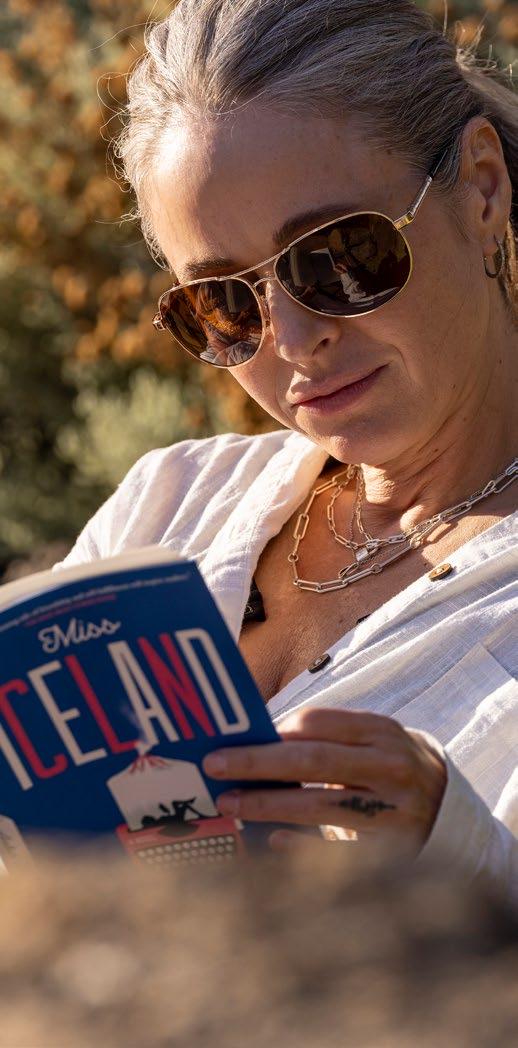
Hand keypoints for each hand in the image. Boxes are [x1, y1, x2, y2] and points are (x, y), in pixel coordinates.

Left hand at [202, 708, 446, 857]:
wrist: (450, 813)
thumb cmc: (390, 770)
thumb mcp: (373, 743)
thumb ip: (328, 738)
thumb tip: (258, 739)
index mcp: (382, 733)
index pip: (318, 722)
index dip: (273, 730)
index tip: (235, 736)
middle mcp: (391, 768)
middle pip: (311, 760)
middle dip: (256, 762)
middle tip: (214, 764)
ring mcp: (393, 811)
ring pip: (317, 805)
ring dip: (266, 803)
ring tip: (229, 801)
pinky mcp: (392, 851)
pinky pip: (335, 849)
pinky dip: (300, 844)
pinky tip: (270, 839)